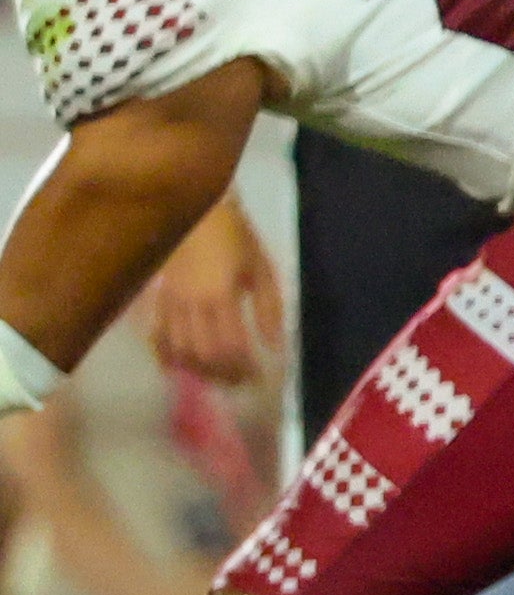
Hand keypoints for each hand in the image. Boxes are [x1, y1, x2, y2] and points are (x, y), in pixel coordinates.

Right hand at [144, 196, 286, 384]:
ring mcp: (170, 303)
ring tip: (216, 376)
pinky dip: (168, 356)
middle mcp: (191, 306)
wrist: (198, 212)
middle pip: (203, 355)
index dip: (243, 367)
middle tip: (239, 382)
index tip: (257, 377)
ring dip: (197, 370)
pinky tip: (181, 365)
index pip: (231, 347)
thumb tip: (274, 346)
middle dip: (222, 374)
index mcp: (220, 297)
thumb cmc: (236, 238)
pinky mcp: (157, 299)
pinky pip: (157, 336)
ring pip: (178, 350)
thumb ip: (268, 310)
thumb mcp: (261, 270)